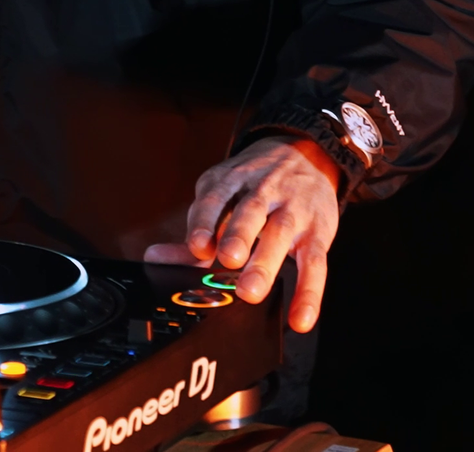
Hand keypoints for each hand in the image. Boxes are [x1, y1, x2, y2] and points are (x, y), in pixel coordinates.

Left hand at [142, 137, 340, 333]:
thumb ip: (196, 229)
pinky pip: (315, 263)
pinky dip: (309, 293)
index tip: (197, 246)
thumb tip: (155, 259)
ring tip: (251, 291)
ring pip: (281, 232)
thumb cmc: (255, 184)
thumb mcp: (223, 193)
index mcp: (233, 180)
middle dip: (238, 236)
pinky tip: (300, 319)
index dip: (205, 221)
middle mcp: (264, 191)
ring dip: (265, 262)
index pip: (215, 197)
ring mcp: (294, 209)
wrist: (306, 153)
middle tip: (227, 260)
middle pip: (251, 211)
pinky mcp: (319, 231)